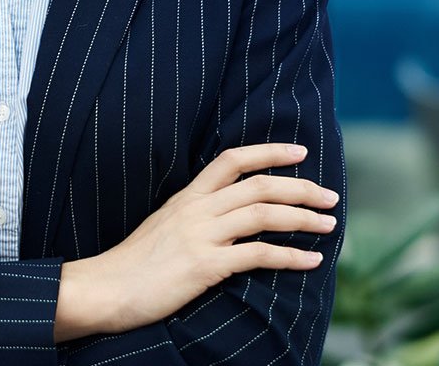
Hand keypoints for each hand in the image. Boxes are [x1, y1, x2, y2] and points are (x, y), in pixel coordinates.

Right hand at [55, 143, 338, 341]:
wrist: (107, 287)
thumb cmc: (135, 262)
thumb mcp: (164, 224)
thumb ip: (194, 214)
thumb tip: (225, 213)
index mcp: (186, 196)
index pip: (232, 160)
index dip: (269, 151)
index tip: (300, 151)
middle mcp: (196, 208)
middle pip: (258, 185)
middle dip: (301, 188)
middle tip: (330, 196)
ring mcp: (201, 235)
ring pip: (263, 214)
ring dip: (303, 218)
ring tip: (329, 224)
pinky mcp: (205, 265)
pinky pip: (258, 255)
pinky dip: (290, 256)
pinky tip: (311, 260)